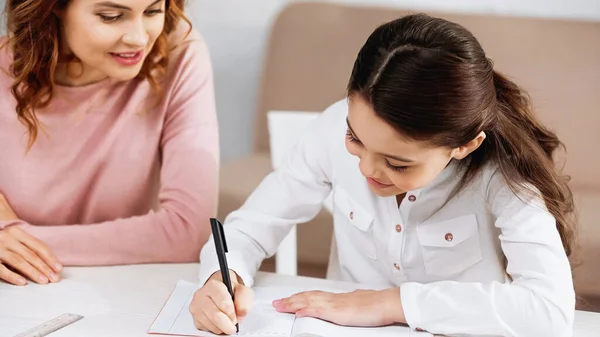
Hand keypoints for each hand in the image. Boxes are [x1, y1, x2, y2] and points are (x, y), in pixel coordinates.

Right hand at [0, 195, 62, 285]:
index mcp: (17, 233)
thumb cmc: (3, 245)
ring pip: (19, 261)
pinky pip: (1, 269)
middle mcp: (7, 238)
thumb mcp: (15, 242)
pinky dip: (13, 276)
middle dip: (44, 267)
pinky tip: (23, 282)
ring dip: (33, 272)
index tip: (58, 268)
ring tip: (43, 281)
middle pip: (30, 254)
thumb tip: (50, 266)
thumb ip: (29, 250)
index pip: (38, 245)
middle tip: (54, 278)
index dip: (50, 257)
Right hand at [189, 270, 253, 334]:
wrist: (223, 291)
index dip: (231, 312)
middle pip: (215, 315)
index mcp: (213, 285)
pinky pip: (206, 329)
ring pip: (211, 324)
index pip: (222, 301)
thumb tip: (240, 313)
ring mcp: (196, 308)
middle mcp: (201, 295)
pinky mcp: (195, 319)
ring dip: (222, 327)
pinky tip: (219, 323)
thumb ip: (243, 299)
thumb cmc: (232, 291)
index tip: (236, 317)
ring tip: (227, 322)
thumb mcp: (242, 291)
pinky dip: (216, 329)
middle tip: (234, 327)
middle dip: (227, 324)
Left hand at [272, 288, 405, 326]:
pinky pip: (319, 310)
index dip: (299, 297)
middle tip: (276, 303)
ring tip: (280, 306)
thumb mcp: (358, 304)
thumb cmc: (377, 305)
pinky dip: (307, 310)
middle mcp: (333, 299)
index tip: (288, 300)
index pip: (313, 296)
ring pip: (309, 301)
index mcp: (337, 298)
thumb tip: (346, 306)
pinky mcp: (338, 312)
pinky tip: (297, 312)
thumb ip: (348, 305)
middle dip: (290, 300)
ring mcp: (335, 304)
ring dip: (293, 303)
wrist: (387, 302)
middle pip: (307, 297)